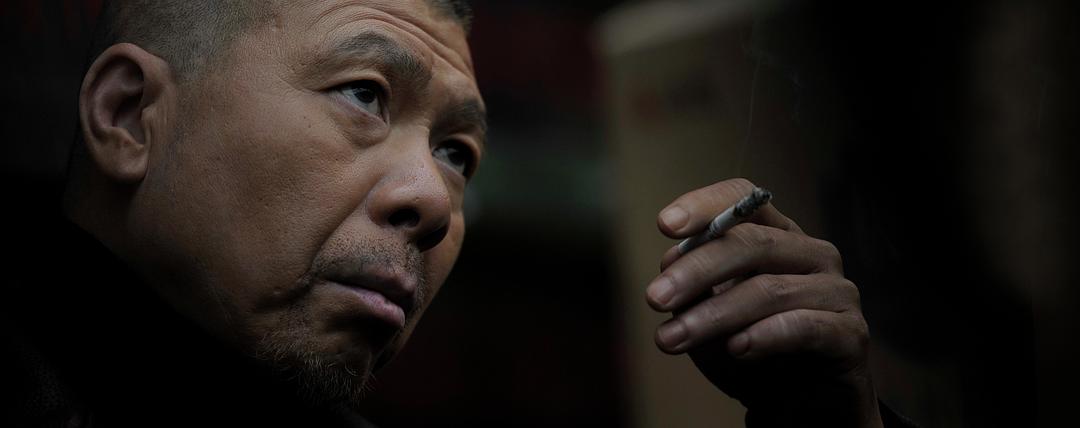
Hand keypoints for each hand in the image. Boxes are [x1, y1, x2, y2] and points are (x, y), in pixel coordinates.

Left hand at [646, 178, 882, 427]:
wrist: (799, 407)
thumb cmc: (752, 353)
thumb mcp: (709, 318)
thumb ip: (693, 289)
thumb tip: (671, 262)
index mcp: (778, 237)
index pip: (745, 200)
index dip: (706, 205)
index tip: (664, 225)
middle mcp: (812, 254)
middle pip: (753, 244)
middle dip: (697, 270)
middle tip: (655, 297)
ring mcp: (836, 291)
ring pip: (769, 290)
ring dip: (713, 315)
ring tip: (672, 338)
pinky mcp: (850, 334)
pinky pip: (805, 327)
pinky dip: (766, 336)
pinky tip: (736, 348)